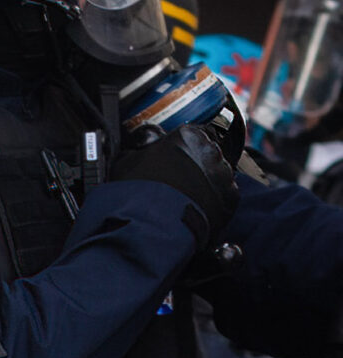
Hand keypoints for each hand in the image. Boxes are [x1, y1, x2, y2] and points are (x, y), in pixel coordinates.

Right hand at [113, 122, 238, 247]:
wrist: (152, 223)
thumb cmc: (137, 190)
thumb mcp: (127, 159)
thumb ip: (143, 146)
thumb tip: (147, 143)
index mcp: (187, 135)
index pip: (192, 134)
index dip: (181, 148)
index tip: (173, 158)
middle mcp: (211, 150)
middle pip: (206, 153)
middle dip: (194, 164)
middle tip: (176, 180)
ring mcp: (223, 174)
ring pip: (216, 174)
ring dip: (204, 182)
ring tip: (184, 197)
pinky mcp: (231, 197)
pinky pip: (224, 195)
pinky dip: (213, 200)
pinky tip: (194, 207)